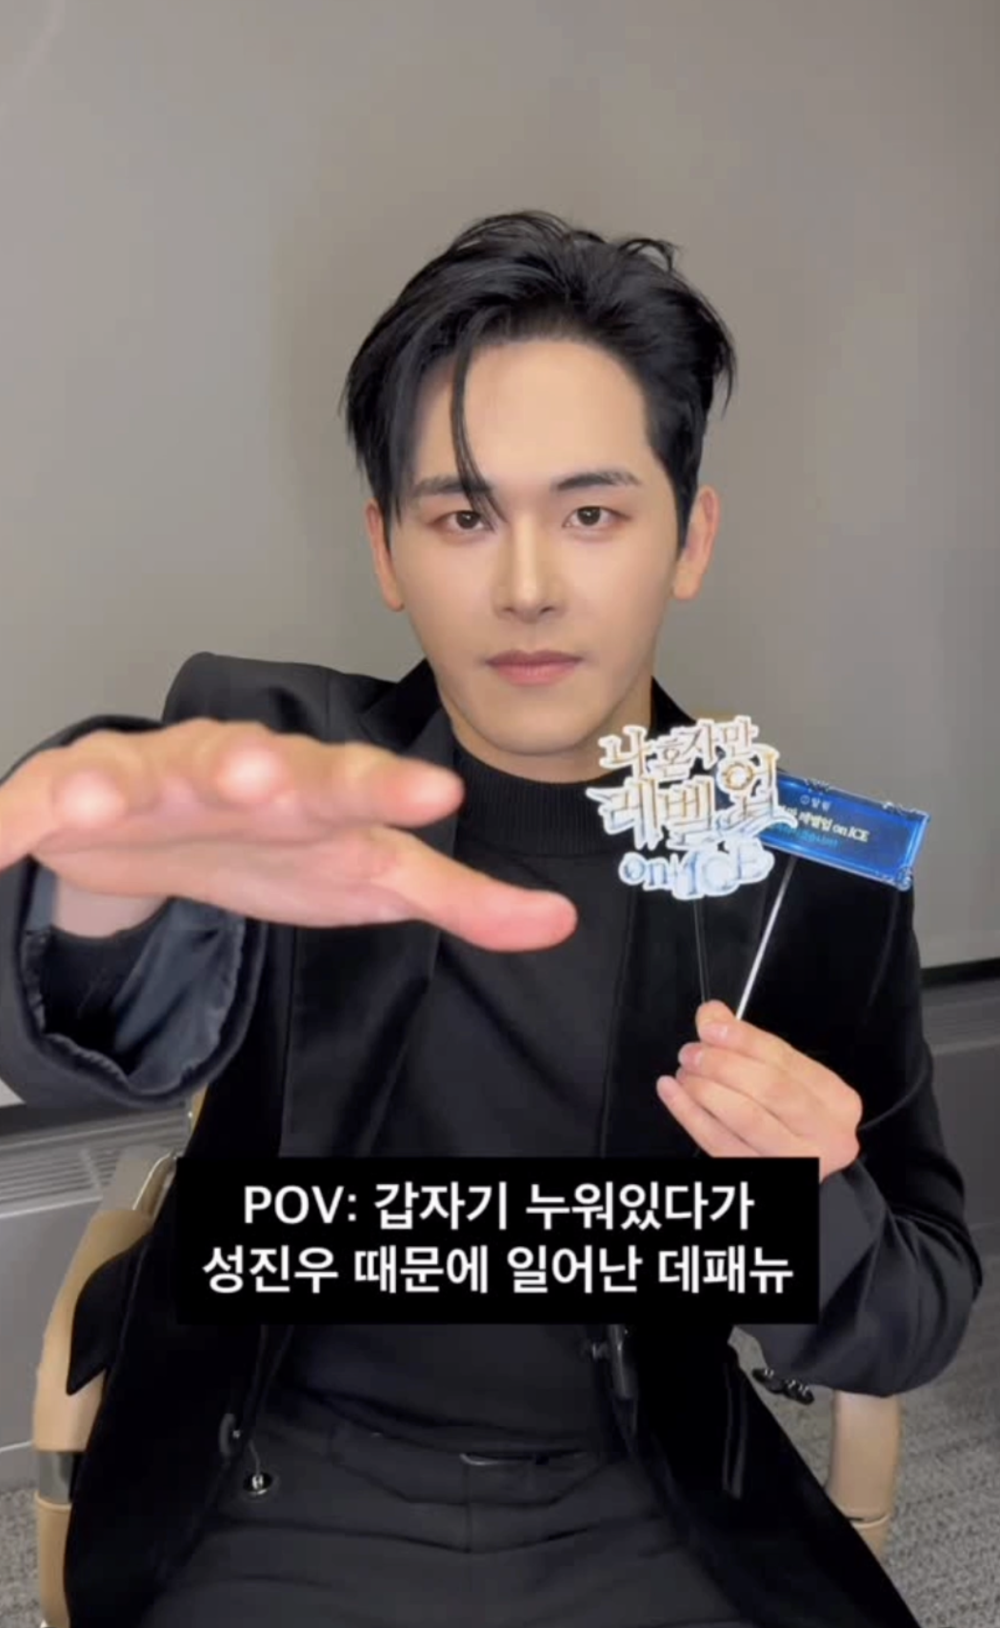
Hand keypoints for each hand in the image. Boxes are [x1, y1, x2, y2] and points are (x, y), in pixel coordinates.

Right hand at [0, 721, 576, 949]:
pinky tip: (8, 832)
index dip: (391, 790)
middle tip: (263, 776)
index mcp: (310, 790)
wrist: (162, 822)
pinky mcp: (76, 795)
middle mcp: (233, 769)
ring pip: (140, 776)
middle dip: (256, 771)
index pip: (356, 787)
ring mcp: (150, 779)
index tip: (436, 795)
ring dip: (126, 787)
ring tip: (107, 803)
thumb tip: (561, 920)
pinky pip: (45, 806)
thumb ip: (460, 897)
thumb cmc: (277, 845)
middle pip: (249, 768)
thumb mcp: (369, 877)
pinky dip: (22, 817)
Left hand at [656, 1000, 861, 1181]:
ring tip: (684, 1072)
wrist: (801, 1172)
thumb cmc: (793, 1120)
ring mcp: (796, 1162)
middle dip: (724, 1064)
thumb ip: (750, 1044)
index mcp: (837, 1101)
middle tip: (691, 1052)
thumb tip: (712, 1016)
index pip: (787, 1061)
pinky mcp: (761, 1178)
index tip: (711, 1027)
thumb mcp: (786, 1079)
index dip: (745, 1040)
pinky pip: (719, 1144)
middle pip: (772, 1089)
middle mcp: (826, 1135)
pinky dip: (689, 1115)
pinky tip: (671, 1093)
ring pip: (746, 1118)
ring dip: (706, 1088)